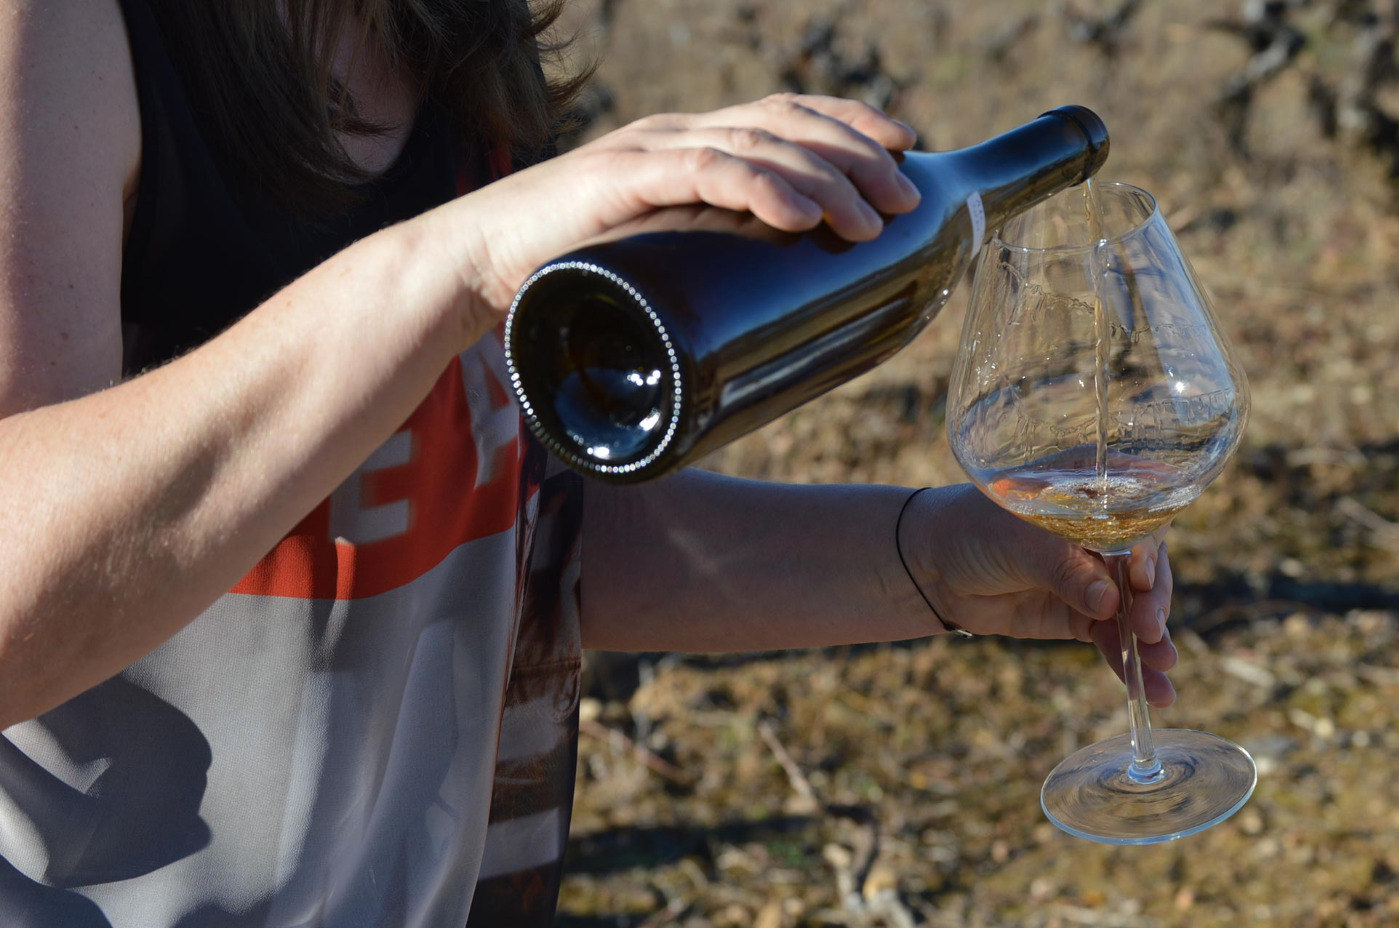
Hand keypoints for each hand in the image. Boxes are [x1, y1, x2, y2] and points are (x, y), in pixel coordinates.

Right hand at [429, 93, 921, 326]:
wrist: (475, 268)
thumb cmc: (569, 272)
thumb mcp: (658, 263)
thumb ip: (705, 269)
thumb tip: (769, 325)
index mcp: (690, 144)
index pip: (785, 115)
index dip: (849, 125)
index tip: (905, 151)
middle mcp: (676, 134)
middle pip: (787, 122)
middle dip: (857, 154)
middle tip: (905, 198)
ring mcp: (648, 151)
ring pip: (758, 145)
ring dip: (826, 177)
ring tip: (872, 216)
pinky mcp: (619, 181)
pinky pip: (705, 171)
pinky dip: (762, 189)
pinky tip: (805, 215)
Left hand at [898, 484, 1178, 705]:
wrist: (933, 565)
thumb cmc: (976, 530)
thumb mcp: (1020, 542)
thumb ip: (1065, 570)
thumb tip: (1110, 603)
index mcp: (1098, 497)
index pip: (1140, 521)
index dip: (1147, 551)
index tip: (1142, 579)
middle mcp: (1107, 537)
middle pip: (1147, 569)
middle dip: (1152, 601)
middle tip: (1149, 628)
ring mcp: (1097, 580)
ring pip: (1135, 610)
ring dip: (1152, 641)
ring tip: (1164, 667)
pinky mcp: (1083, 617)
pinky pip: (1113, 639)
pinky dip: (1129, 662)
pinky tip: (1151, 689)